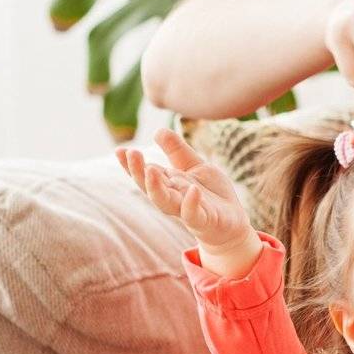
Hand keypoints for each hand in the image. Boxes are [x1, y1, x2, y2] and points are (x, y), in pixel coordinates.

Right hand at [115, 129, 253, 252]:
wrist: (233, 223)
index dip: (132, 163)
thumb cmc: (211, 193)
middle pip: (150, 187)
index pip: (146, 172)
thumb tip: (157, 130)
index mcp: (168, 183)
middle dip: (138, 172)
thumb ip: (177, 150)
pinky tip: (192, 190)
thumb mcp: (195, 166)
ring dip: (155, 188)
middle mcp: (173, 197)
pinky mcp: (204, 221)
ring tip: (150, 170)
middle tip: (131, 154)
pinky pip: (193, 214)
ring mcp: (187, 210)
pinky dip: (191, 203)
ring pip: (165, 202)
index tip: (120, 150)